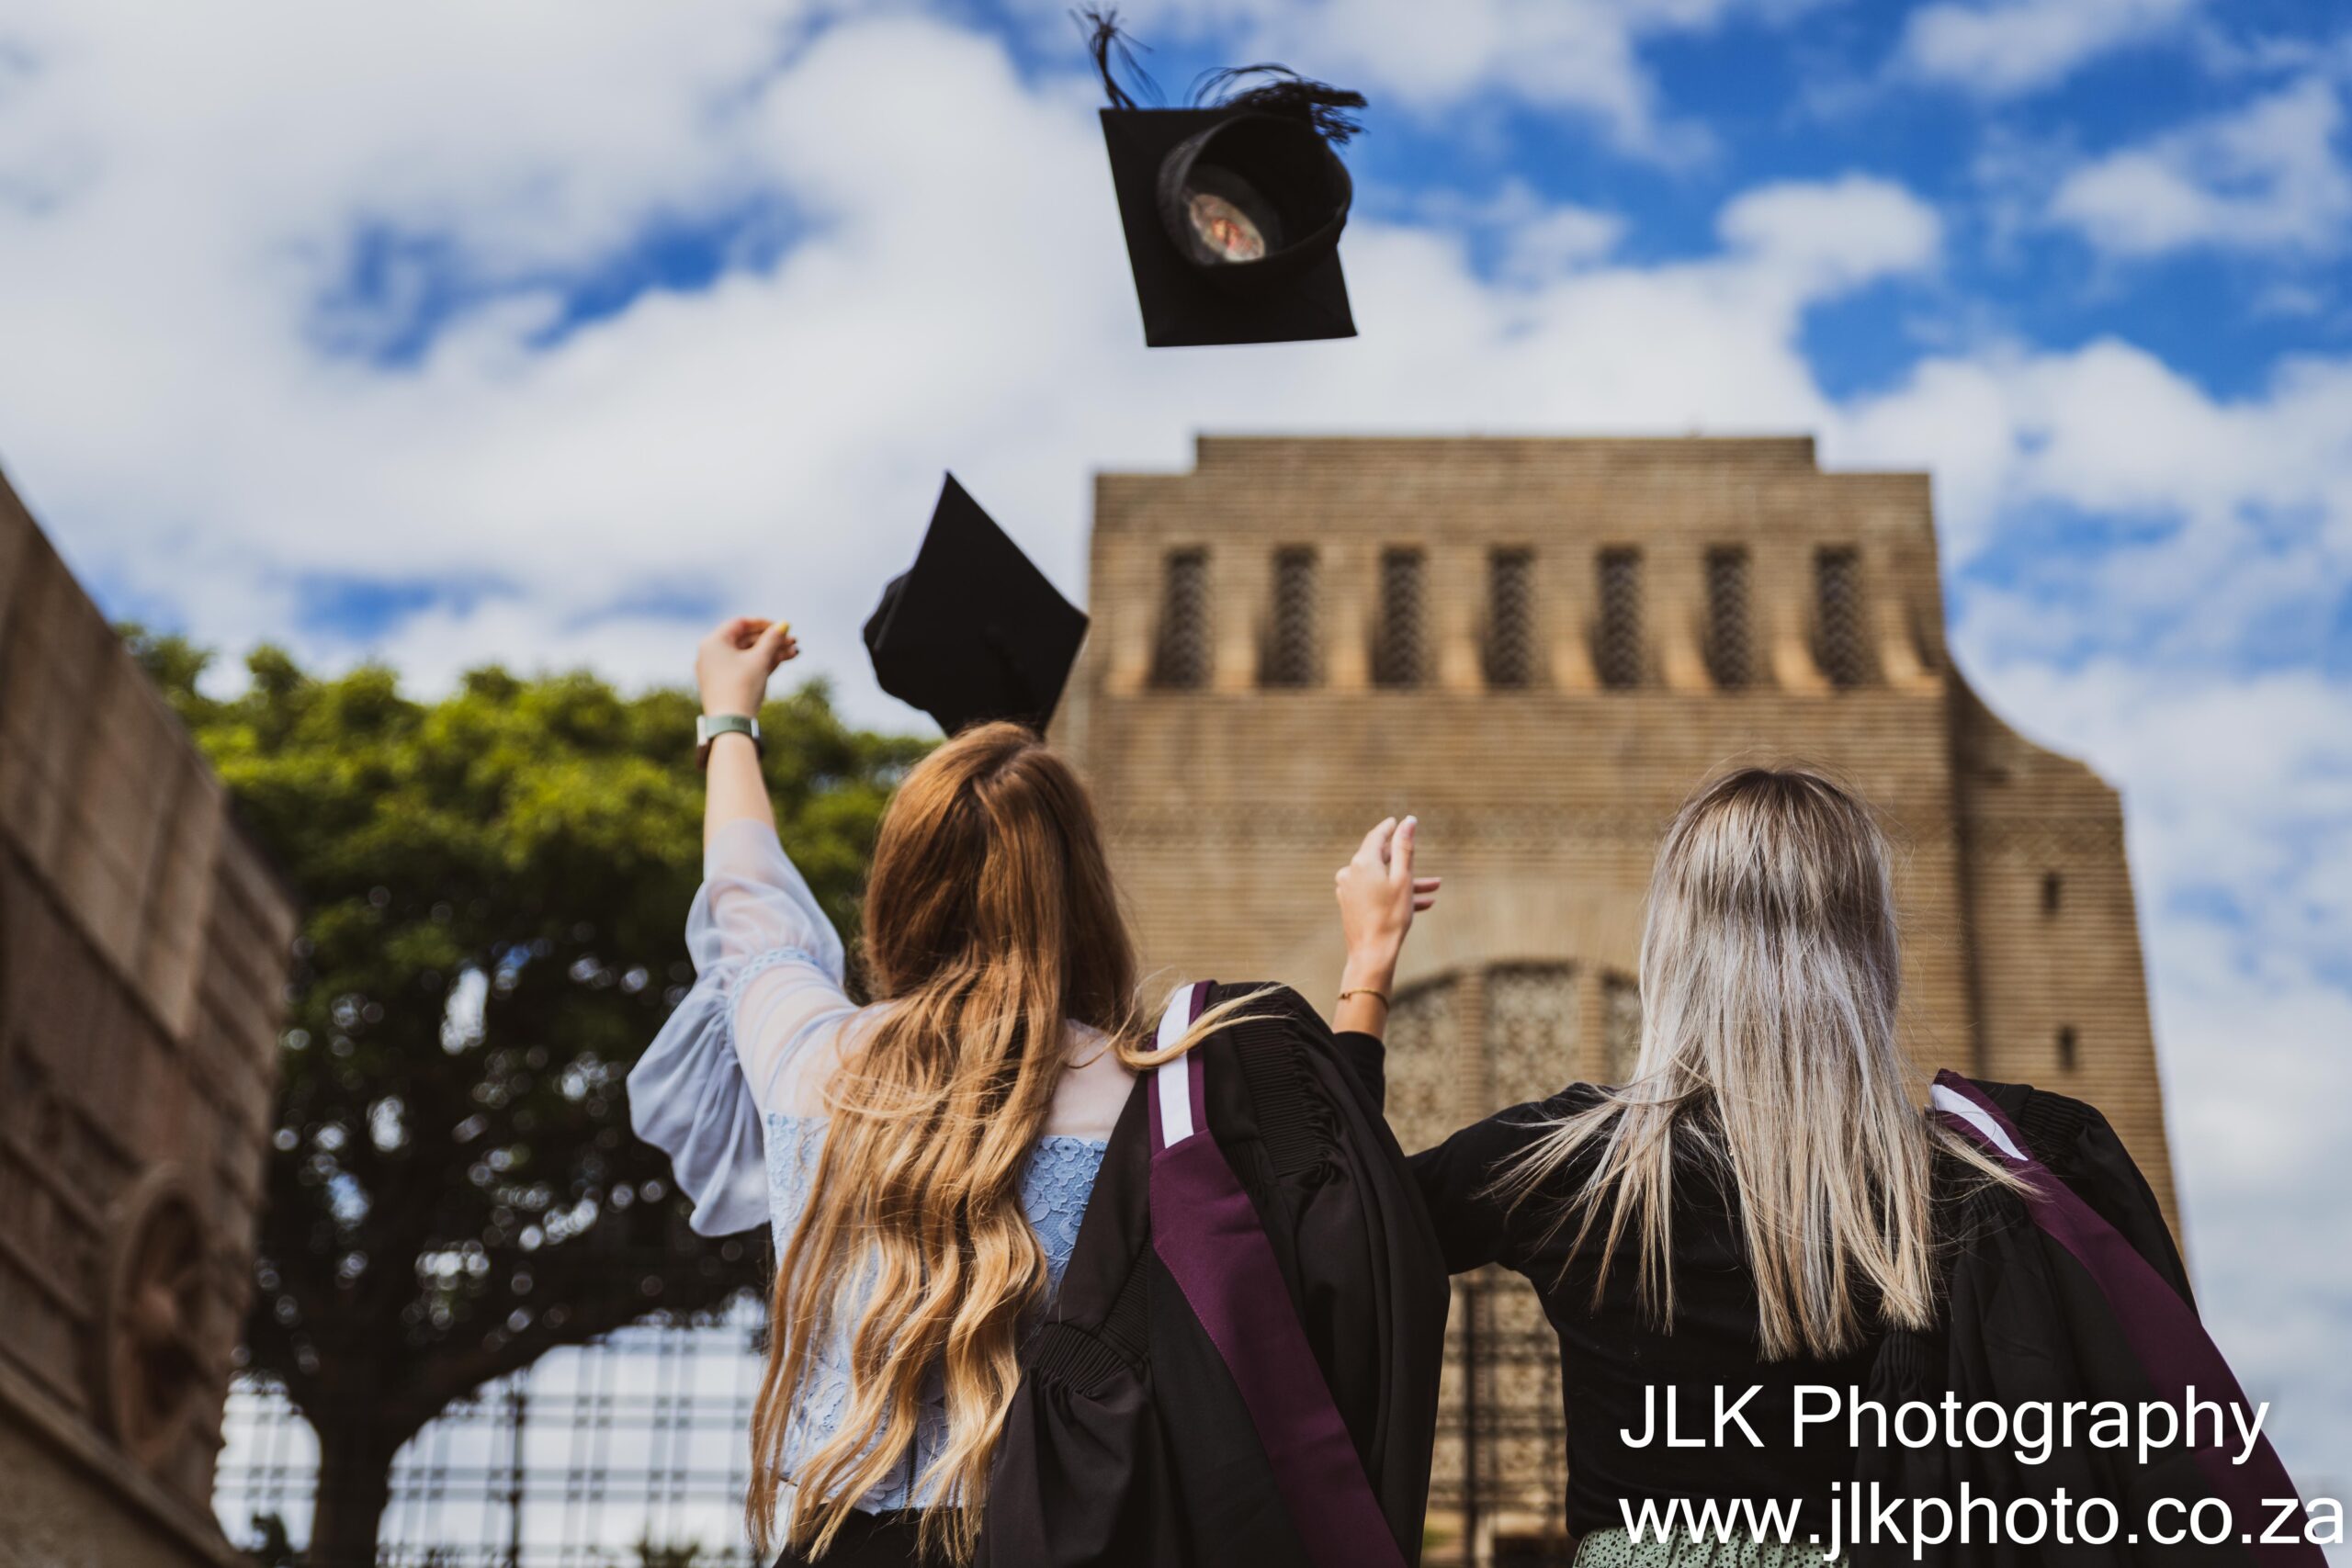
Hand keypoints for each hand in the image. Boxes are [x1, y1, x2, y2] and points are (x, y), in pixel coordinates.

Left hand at [696, 616, 798, 716]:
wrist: (731, 724)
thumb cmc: (742, 687)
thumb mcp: (760, 660)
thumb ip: (772, 639)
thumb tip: (783, 625)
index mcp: (714, 642)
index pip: (740, 623)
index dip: (763, 623)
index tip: (782, 626)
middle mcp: (712, 654)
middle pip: (746, 640)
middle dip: (772, 640)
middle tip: (793, 641)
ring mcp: (718, 670)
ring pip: (748, 655)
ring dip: (771, 652)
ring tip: (795, 653)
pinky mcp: (725, 684)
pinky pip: (744, 667)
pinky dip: (762, 664)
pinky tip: (782, 661)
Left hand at [1334, 816, 1438, 993]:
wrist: (1372, 954)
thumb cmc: (1391, 916)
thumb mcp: (1403, 878)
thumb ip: (1405, 848)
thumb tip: (1408, 821)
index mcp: (1362, 862)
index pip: (1376, 836)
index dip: (1390, 828)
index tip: (1398, 822)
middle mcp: (1350, 872)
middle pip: (1379, 858)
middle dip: (1405, 860)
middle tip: (1421, 857)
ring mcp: (1348, 889)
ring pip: (1381, 878)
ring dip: (1407, 881)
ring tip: (1434, 887)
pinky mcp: (1350, 904)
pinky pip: (1375, 893)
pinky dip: (1394, 894)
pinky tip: (1421, 903)